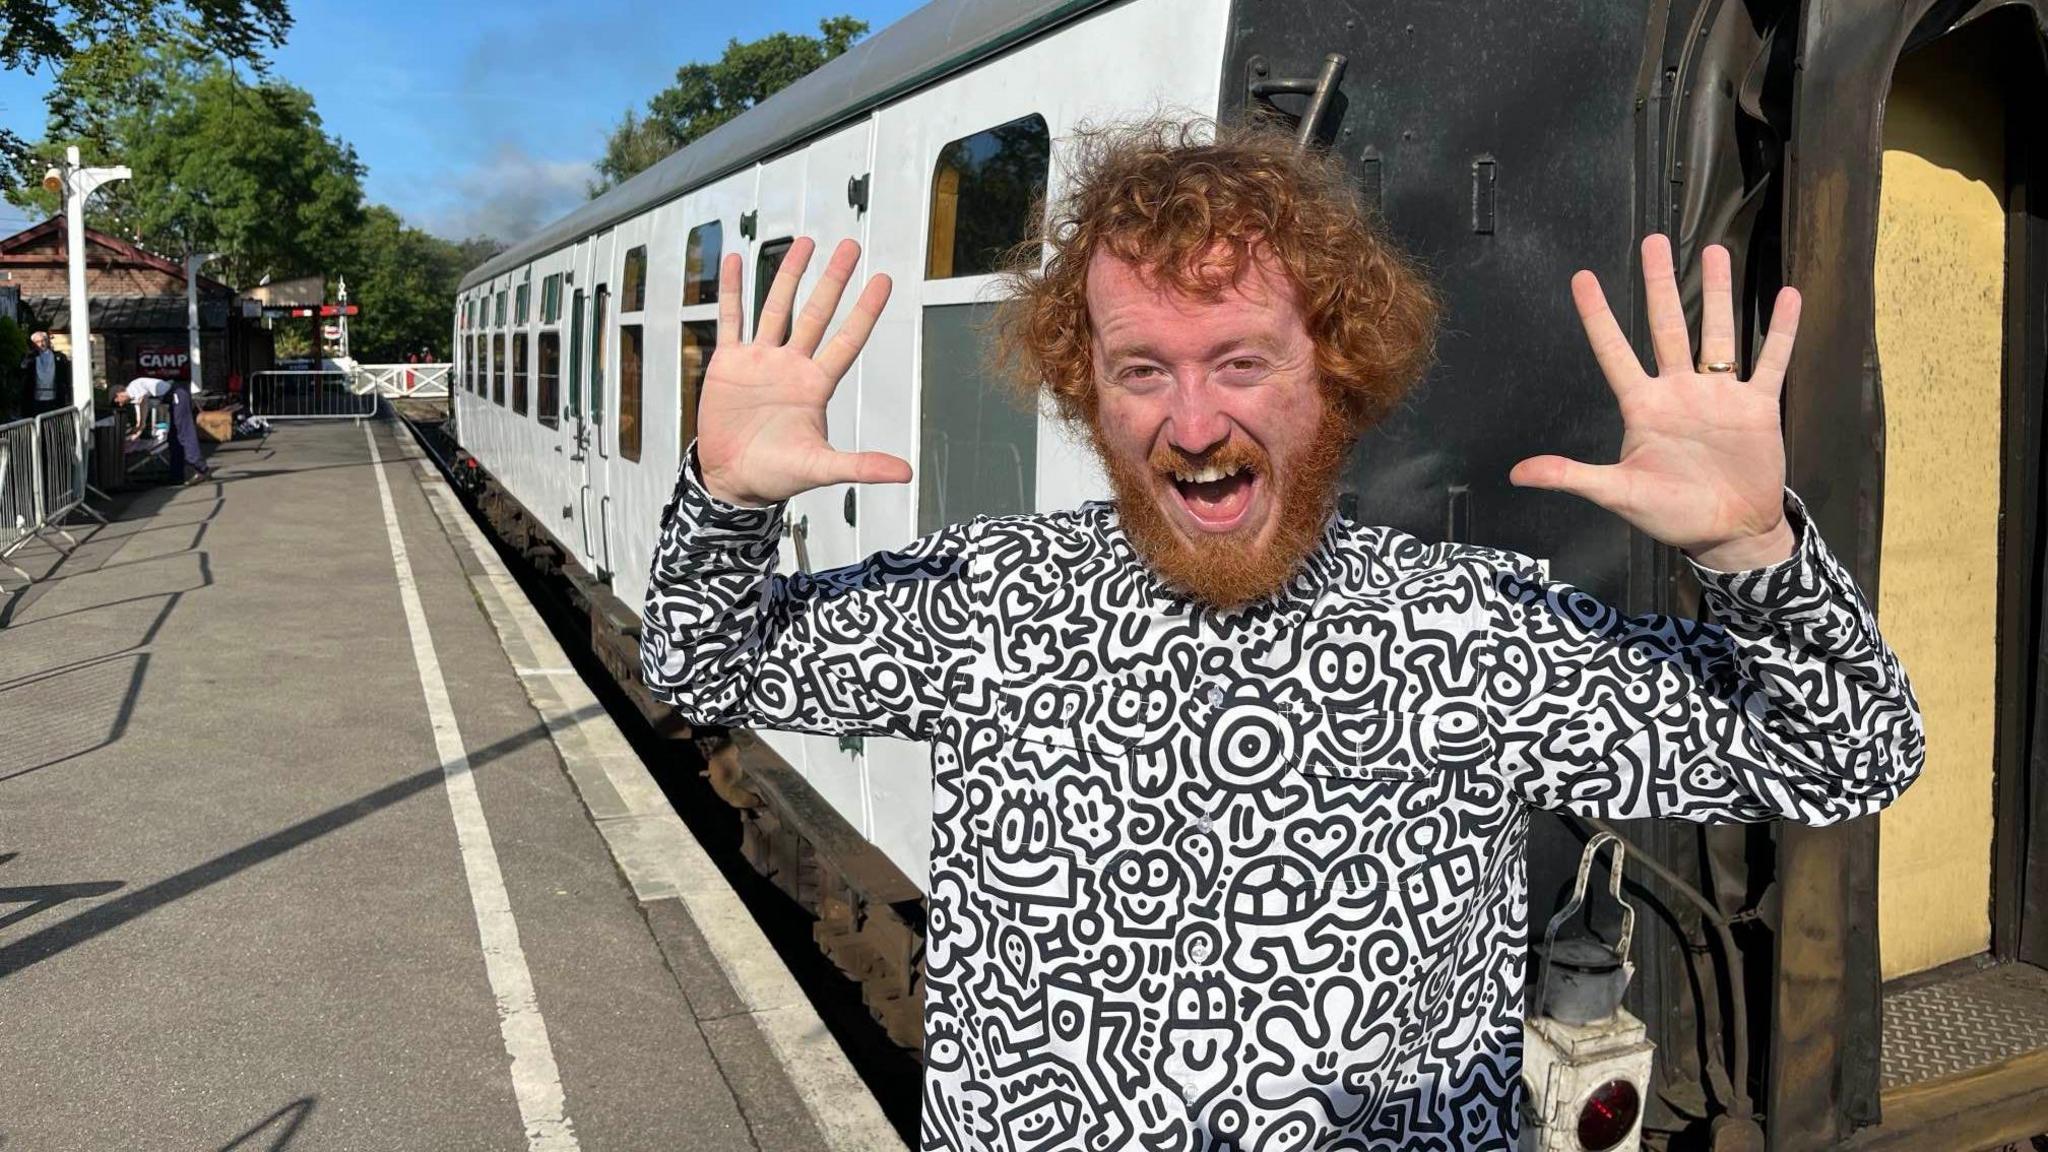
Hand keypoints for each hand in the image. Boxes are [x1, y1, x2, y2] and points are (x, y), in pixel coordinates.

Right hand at [695, 237, 908, 506]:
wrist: (732, 479)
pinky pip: (731, 319)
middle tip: (851, 246)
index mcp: (816, 385)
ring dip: (789, 274)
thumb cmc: (777, 475)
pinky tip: (736, 261)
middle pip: (816, 313)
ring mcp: (760, 360)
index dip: (865, 311)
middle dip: (833, 280)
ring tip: (803, 242)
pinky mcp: (729, 363)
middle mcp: (791, 365)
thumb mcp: (820, 468)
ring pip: (776, 307)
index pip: (847, 340)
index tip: (883, 281)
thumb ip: (861, 466)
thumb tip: (906, 474)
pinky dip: (733, 291)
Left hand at [1510, 234, 1801, 570]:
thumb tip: (1516, 474)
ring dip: (1718, 294)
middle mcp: (1679, 391)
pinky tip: (1788, 296)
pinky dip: (1781, 331)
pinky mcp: (1757, 406)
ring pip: (1718, 333)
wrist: (1730, 532)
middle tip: (1654, 240)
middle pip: (1667, 326)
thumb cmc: (1670, 514)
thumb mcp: (1618, 493)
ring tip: (1716, 251)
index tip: (1582, 278)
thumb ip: (1572, 476)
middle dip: (1660, 284)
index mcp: (1643, 406)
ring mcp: (1719, 395)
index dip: (1598, 316)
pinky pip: (1771, 360)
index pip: (1614, 351)